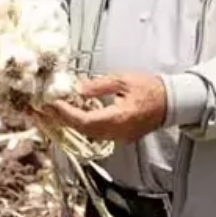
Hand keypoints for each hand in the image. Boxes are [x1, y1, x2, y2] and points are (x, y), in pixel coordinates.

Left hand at [45, 73, 167, 142]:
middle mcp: (118, 131)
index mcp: (120, 117)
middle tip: (42, 109)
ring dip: (69, 123)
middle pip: (83, 130)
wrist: (173, 102)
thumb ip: (98, 85)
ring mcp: (120, 136)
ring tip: (52, 111)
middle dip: (61, 119)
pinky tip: (71, 114)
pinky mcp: (121, 135)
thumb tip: (77, 89)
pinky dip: (81, 124)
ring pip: (88, 133)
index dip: (66, 114)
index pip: (86, 120)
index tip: (51, 104)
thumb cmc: (151, 88)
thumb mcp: (123, 80)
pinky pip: (96, 133)